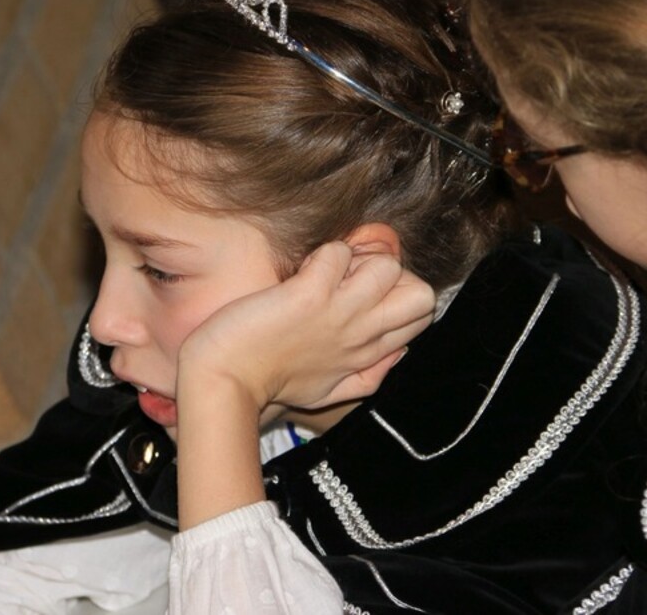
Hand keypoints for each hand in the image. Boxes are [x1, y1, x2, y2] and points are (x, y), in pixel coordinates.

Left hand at [177, 241, 435, 412]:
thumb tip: (399, 353)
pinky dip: (323, 254)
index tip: (363, 293)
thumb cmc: (271, 382)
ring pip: (387, 266)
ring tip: (327, 272)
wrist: (225, 381)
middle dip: (393, 274)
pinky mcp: (308, 295)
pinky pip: (337, 254)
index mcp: (367, 353)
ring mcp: (337, 312)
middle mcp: (361, 332)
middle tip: (353, 279)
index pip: (420, 315)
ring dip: (359, 258)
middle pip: (420, 293)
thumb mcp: (329, 392)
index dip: (398, 294)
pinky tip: (304, 272)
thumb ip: (370, 376)